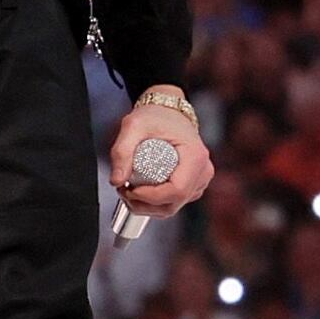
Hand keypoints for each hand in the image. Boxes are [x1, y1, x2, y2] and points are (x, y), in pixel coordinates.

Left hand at [111, 90, 216, 216]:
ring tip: (129, 190)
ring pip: (174, 207)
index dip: (151, 197)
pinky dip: (156, 204)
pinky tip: (141, 192)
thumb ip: (121, 152)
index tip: (130, 189)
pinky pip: (175, 203)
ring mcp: (200, 179)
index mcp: (195, 156)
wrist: (168, 112)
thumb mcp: (133, 127)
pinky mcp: (193, 184)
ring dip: (148, 207)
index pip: (177, 191)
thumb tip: (116, 181)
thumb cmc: (156, 116)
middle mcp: (203, 170)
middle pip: (174, 203)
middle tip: (124, 191)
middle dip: (144, 205)